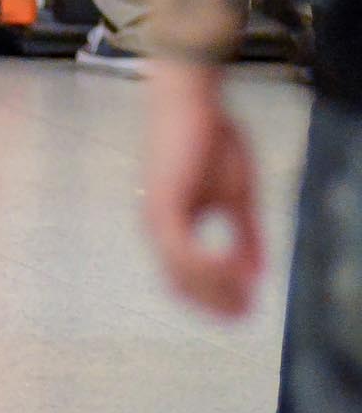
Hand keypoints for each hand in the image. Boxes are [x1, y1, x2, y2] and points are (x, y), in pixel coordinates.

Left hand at [145, 61, 263, 317]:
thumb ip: (245, 237)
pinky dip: (208, 267)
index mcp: (170, 225)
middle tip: (247, 312)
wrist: (188, 100)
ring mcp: (156, 216)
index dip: (215, 301)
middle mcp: (156, 226)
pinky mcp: (163, 204)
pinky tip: (233, 268)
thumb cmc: (210, 140)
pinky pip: (182, 252)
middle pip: (180, 285)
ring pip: (180, 274)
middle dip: (216, 303)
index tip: (247, 311)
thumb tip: (257, 276)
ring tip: (246, 295)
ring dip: (215, 290)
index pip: (184, 280)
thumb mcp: (238, 197)